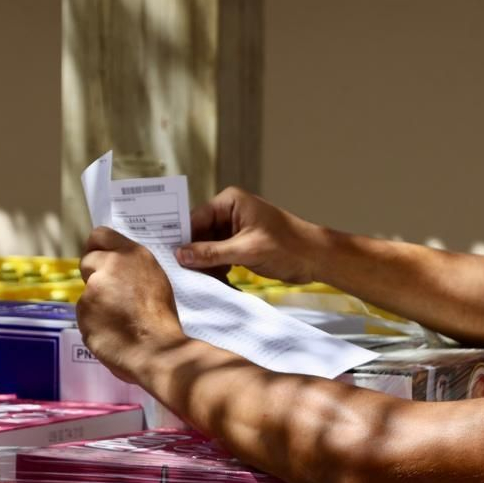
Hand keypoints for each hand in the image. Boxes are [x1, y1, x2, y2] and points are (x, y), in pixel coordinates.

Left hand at [77, 228, 186, 383]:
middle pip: (87, 261)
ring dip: (95, 303)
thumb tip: (113, 266)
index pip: (100, 235)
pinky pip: (84, 314)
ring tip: (117, 320)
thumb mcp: (154, 279)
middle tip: (109, 294)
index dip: (97, 249)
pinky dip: (93, 322)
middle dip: (93, 275)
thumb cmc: (161, 319)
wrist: (157, 350)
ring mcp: (93, 289)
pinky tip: (111, 331)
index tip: (99, 261)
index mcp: (132, 255)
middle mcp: (109, 266)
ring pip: (85, 292)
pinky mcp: (82, 311)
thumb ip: (130, 268)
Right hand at [179, 187, 332, 283]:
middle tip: (181, 273)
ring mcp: (235, 229)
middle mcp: (230, 211)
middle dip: (193, 253)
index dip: (181, 237)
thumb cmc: (288, 246)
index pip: (196, 218)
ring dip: (204, 263)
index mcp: (230, 202)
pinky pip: (219, 255)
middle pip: (199, 233)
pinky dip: (216, 267)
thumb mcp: (247, 250)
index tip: (167, 256)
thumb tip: (181, 255)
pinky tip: (215, 280)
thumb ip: (213, 252)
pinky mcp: (240, 244)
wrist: (316, 258)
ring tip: (199, 280)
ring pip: (208, 246)